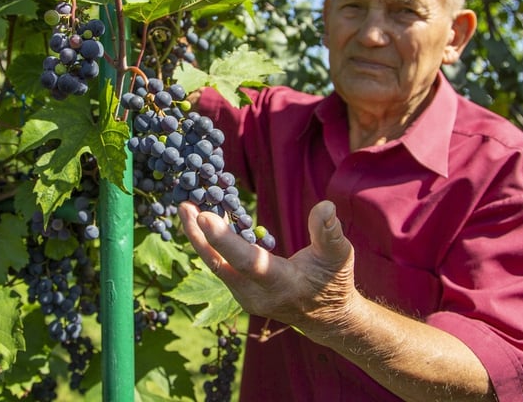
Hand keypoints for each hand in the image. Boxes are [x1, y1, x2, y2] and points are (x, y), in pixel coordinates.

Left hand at [178, 200, 358, 332]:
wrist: (324, 316)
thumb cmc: (333, 282)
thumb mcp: (338, 256)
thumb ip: (328, 233)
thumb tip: (325, 206)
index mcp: (282, 284)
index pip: (248, 261)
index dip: (224, 240)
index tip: (204, 216)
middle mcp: (257, 295)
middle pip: (219, 264)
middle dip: (198, 235)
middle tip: (184, 206)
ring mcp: (244, 296)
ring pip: (215, 265)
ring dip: (199, 238)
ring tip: (188, 208)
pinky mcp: (239, 292)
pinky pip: (219, 266)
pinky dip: (210, 245)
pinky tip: (205, 222)